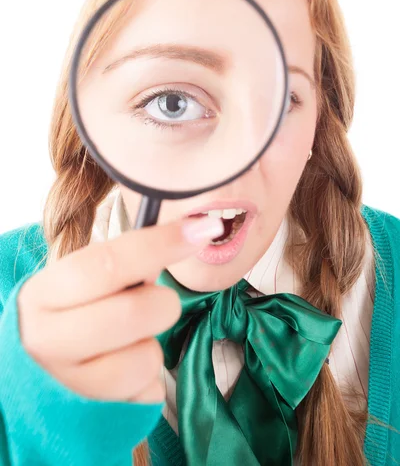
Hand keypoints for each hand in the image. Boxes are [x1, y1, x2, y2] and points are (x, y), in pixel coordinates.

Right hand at [18, 216, 222, 402]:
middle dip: (162, 302)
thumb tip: (186, 236)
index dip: (160, 244)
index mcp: (44, 294)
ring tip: (129, 341)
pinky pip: (149, 392)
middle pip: (133, 313)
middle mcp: (48, 340)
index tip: (201, 229)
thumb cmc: (68, 314)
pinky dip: (148, 378)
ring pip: (146, 359)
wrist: (32, 372)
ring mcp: (70, 385)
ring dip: (152, 345)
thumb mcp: (76, 284)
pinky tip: (123, 370)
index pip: (108, 263)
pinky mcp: (96, 417)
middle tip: (158, 299)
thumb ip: (120, 265)